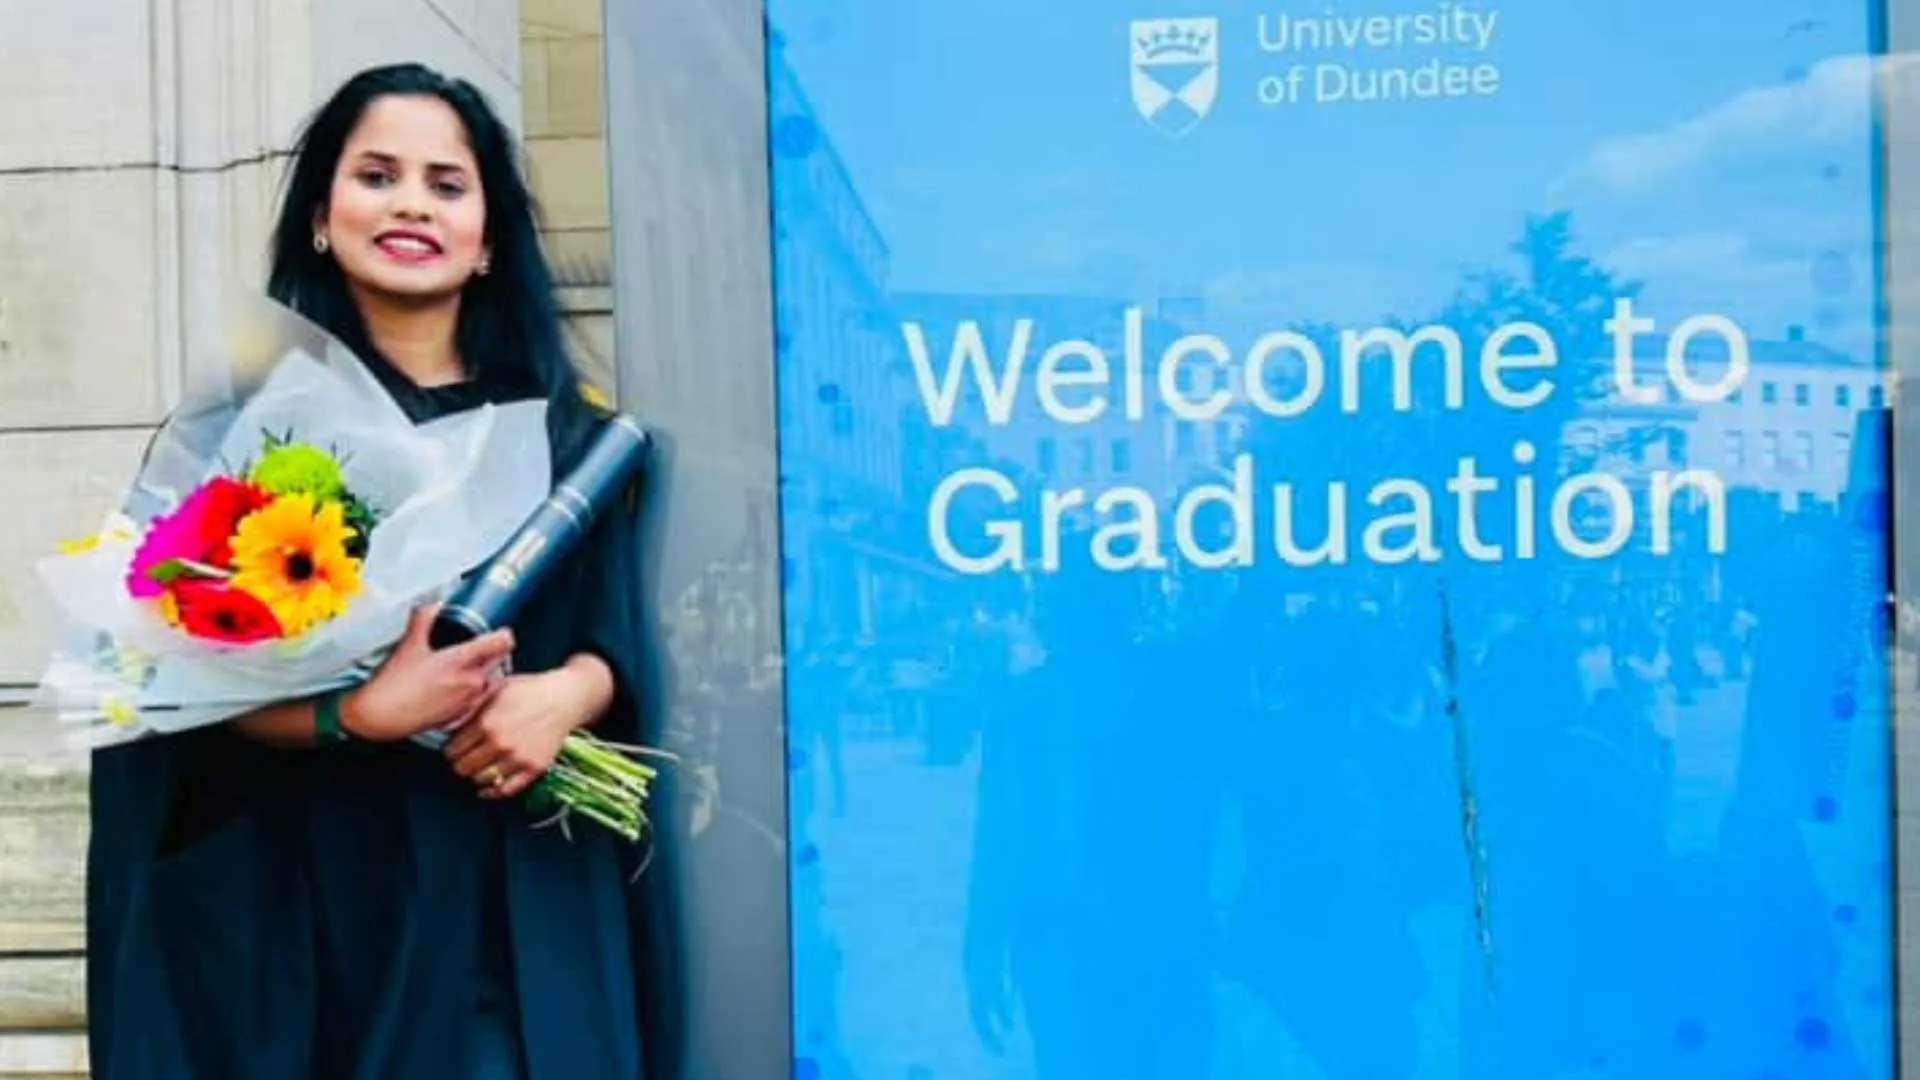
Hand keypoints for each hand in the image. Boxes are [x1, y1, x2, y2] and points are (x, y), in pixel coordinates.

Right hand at [340, 605, 514, 741]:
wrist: (381, 716)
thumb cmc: (393, 684)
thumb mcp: (409, 644)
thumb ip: (424, 619)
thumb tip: (432, 605)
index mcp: (462, 662)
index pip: (502, 642)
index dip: (503, 634)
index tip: (499, 632)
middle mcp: (471, 682)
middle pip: (500, 662)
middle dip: (494, 654)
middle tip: (479, 649)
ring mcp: (469, 702)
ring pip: (492, 682)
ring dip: (486, 674)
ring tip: (467, 669)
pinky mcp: (462, 717)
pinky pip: (481, 701)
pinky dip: (476, 692)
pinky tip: (457, 689)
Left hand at [442, 667, 593, 799]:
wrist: (566, 697)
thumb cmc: (530, 689)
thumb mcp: (495, 689)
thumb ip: (472, 708)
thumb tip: (448, 723)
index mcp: (486, 722)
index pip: (452, 750)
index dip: (450, 749)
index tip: (454, 749)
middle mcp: (500, 743)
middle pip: (462, 768)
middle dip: (460, 764)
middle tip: (464, 759)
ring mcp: (517, 758)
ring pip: (481, 780)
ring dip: (476, 776)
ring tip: (478, 768)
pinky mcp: (534, 768)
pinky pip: (506, 789)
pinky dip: (492, 792)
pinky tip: (487, 788)